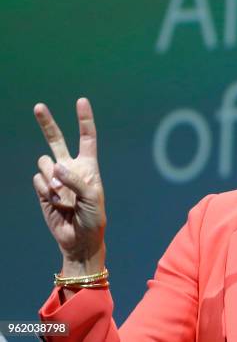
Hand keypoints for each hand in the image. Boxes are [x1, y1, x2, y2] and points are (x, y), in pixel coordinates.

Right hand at [32, 98, 105, 274]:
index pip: (87, 138)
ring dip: (51, 178)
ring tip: (63, 196)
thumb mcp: (92, 198)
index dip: (84, 120)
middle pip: (56, 140)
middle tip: (39, 106)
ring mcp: (55, 179)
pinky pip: (38, 181)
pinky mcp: (43, 190)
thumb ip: (76, 180)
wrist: (79, 240)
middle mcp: (71, 168)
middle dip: (47, 123)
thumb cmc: (93, 218)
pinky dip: (45, 191)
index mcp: (88, 166)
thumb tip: (56, 167)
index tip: (81, 101)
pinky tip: (55, 203)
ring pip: (44, 163)